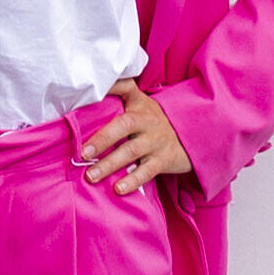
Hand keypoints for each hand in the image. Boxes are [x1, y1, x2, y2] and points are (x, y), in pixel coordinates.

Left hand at [79, 78, 192, 196]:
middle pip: (123, 125)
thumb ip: (119, 93)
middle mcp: (147, 121)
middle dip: (102, 139)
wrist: (190, 136)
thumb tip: (93, 86)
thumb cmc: (153, 120)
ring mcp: (155, 141)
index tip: (88, 94)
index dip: (110, 87)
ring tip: (91, 176)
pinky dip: (132, 181)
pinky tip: (118, 189)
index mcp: (138, 104)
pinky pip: (146, 171)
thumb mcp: (140, 103)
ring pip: (131, 151)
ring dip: (109, 164)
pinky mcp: (162, 160)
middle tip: (82, 153)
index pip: (125, 88)